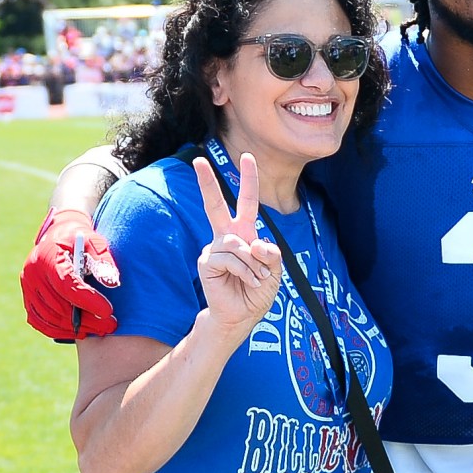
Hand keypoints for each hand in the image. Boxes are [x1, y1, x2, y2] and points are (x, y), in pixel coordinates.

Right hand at [21, 208, 121, 340]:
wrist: (59, 236)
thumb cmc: (80, 239)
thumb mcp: (94, 241)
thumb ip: (103, 260)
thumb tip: (111, 282)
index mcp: (47, 257)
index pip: (67, 285)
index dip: (87, 300)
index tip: (108, 311)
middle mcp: (32, 273)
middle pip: (59, 305)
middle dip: (87, 318)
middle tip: (111, 325)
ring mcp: (28, 287)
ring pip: (50, 317)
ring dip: (76, 328)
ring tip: (100, 329)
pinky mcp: (28, 298)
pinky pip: (40, 321)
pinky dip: (59, 330)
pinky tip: (79, 331)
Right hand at [193, 153, 280, 344]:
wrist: (242, 315)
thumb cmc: (257, 291)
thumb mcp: (274, 272)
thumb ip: (271, 255)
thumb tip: (256, 243)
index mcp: (244, 233)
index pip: (246, 202)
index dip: (248, 180)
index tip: (247, 157)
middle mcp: (226, 237)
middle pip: (215, 205)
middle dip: (207, 182)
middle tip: (198, 160)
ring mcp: (213, 248)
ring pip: (236, 243)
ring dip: (253, 264)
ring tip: (257, 279)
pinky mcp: (206, 262)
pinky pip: (229, 258)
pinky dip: (245, 271)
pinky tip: (249, 282)